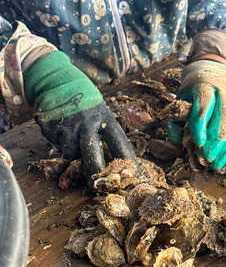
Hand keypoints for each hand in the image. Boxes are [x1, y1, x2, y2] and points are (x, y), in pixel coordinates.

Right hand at [24, 51, 136, 176]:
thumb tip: (114, 163)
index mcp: (106, 118)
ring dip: (71, 153)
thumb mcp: (100, 113)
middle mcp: (88, 122)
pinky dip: (58, 143)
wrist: (56, 80)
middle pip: (93, 152)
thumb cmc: (85, 102)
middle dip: (95, 171)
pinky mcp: (52, 125)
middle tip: (96, 186)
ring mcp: (69, 124)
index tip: (132, 174)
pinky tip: (60, 131)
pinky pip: (56, 145)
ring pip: (71, 152)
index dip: (126, 159)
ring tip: (72, 139)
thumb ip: (105, 134)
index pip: (119, 142)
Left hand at [168, 59, 225, 169]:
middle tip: (206, 158)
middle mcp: (223, 89)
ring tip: (215, 164)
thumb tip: (175, 140)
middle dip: (215, 140)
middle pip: (223, 116)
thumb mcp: (181, 97)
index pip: (203, 106)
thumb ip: (175, 119)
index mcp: (204, 84)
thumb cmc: (193, 88)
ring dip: (224, 147)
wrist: (214, 68)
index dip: (200, 125)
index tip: (198, 143)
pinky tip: (222, 159)